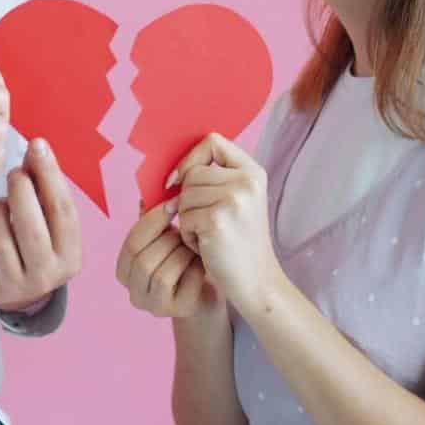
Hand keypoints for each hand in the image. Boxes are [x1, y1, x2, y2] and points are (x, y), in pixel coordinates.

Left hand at [0, 137, 83, 310]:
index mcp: (70, 257)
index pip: (63, 212)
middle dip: (20, 192)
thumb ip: (45, 188)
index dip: (50, 175)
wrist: (22, 293)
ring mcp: (16, 288)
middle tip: (14, 174)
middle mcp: (46, 277)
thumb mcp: (50, 221)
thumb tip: (36, 148)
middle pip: (31, 229)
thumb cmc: (38, 244)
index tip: (38, 145)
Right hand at [115, 198, 216, 318]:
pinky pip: (182, 285)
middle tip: (188, 228)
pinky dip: (194, 268)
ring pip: (160, 274)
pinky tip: (202, 262)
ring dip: (181, 254)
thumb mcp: (168, 237)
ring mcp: (153, 306)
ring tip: (194, 246)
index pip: (131, 242)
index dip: (152, 220)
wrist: (213, 286)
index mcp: (125, 270)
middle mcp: (134, 291)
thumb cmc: (187, 258)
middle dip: (169, 240)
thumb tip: (146, 194)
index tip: (173, 202)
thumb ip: (154, 218)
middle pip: (143, 260)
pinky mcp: (177, 311)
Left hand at [170, 133, 281, 309]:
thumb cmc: (239, 243)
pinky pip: (183, 218)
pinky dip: (189, 235)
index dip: (191, 158)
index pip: (213, 141)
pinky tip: (208, 247)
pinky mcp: (217, 219)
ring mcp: (234, 199)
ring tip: (211, 235)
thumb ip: (212, 180)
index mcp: (253, 171)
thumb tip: (167, 173)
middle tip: (209, 223)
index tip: (183, 179)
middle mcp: (247, 180)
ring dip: (188, 219)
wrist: (257, 282)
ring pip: (183, 196)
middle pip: (191, 173)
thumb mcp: (236, 202)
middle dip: (188, 200)